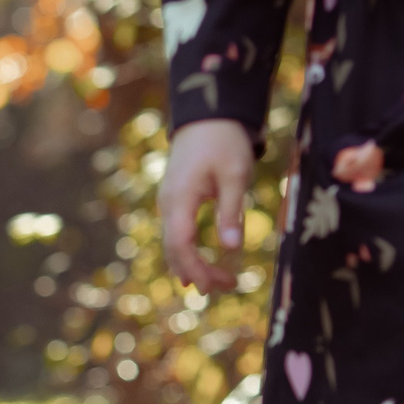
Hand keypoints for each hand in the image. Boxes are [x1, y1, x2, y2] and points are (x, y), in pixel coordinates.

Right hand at [161, 119, 256, 290]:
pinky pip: (175, 233)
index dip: (195, 267)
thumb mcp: (234, 174)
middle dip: (197, 272)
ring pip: (173, 243)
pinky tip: (198, 265)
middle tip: (226, 287)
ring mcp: (169, 201)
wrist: (207, 115)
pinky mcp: (175, 199)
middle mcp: (168, 203)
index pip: (180, 243)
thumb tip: (232, 248)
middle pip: (174, 249)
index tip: (214, 286)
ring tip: (217, 283)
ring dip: (192, 264)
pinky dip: (187, 252)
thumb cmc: (224, 141)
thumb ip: (231, 211)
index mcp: (180, 197)